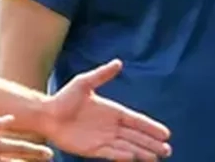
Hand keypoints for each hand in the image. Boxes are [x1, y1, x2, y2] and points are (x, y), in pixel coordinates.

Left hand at [40, 59, 171, 160]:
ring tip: (156, 158)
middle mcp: (110, 126)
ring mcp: (102, 139)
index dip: (150, 127)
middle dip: (152, 143)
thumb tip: (118, 62)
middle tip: (167, 150)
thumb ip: (102, 75)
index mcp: (112, 111)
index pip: (135, 120)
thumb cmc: (64, 97)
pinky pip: (111, 154)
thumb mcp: (84, 83)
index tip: (166, 134)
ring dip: (141, 152)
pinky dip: (123, 156)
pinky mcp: (92, 149)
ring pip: (127, 146)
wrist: (46, 114)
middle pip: (135, 136)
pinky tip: (134, 158)